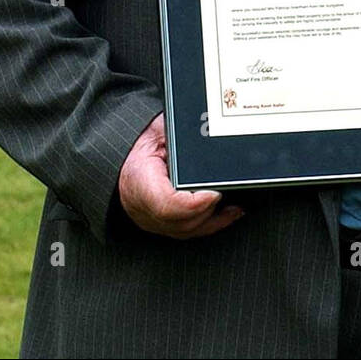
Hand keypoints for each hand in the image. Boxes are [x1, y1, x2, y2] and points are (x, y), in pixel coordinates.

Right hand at [117, 113, 243, 238]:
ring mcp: (149, 219)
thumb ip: (182, 136)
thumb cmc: (141, 138)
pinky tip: (228, 215)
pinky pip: (186, 231)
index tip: (214, 193)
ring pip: (185, 231)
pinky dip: (209, 225)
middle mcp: (141, 206)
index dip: (193, 204)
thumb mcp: (161, 128)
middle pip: (180, 222)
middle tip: (226, 192)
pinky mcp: (158, 224)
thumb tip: (210, 135)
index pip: (165, 205)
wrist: (124, 151)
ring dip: (214, 221)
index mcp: (138, 179)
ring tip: (235, 207)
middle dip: (208, 210)